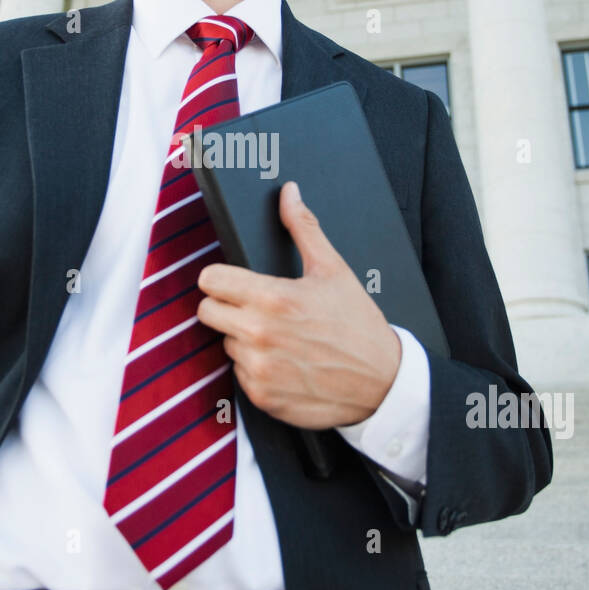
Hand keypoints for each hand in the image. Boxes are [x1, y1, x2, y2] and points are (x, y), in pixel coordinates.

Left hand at [196, 180, 401, 429]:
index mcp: (272, 298)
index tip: (235, 282)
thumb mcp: (334, 269)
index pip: (209, 280)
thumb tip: (288, 193)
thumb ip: (303, 228)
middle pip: (206, 311)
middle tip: (256, 308)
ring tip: (280, 337)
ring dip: (243, 339)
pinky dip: (256, 368)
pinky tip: (284, 362)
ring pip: (225, 342)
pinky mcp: (261, 396)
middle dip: (226, 306)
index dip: (222, 278)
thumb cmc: (359, 324)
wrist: (382, 383)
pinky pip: (239, 373)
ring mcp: (258, 369)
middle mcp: (259, 335)